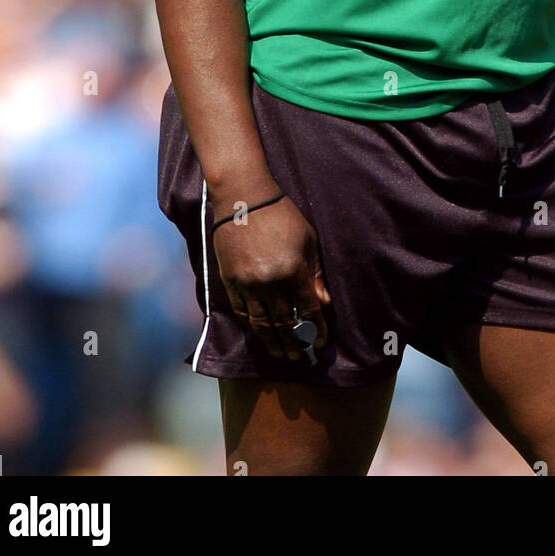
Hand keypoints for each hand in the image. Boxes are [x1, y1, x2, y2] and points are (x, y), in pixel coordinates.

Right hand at [212, 194, 331, 360]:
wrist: (244, 198)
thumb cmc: (282, 215)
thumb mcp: (307, 240)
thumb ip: (315, 273)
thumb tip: (324, 302)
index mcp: (293, 271)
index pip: (308, 310)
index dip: (316, 328)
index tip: (320, 341)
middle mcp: (270, 282)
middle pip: (284, 323)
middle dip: (294, 342)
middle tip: (299, 356)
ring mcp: (248, 284)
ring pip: (261, 324)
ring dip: (272, 342)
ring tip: (280, 354)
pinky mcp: (231, 281)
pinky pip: (242, 312)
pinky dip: (252, 326)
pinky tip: (259, 334)